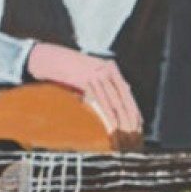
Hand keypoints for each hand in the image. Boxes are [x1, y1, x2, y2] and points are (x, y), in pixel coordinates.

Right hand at [26, 43, 141, 137]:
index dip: (133, 107)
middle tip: (136, 132)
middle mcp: (108, 69)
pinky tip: (113, 125)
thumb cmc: (70, 70)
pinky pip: (101, 101)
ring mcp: (98, 74)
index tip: (139, 122)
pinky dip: (108, 115)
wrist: (51, 58)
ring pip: (114, 100)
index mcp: (111, 68)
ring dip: (121, 119)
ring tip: (126, 133)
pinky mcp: (88, 80)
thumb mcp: (91, 75)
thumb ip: (105, 84)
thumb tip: (123, 92)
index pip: (126, 91)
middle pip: (124, 97)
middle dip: (131, 116)